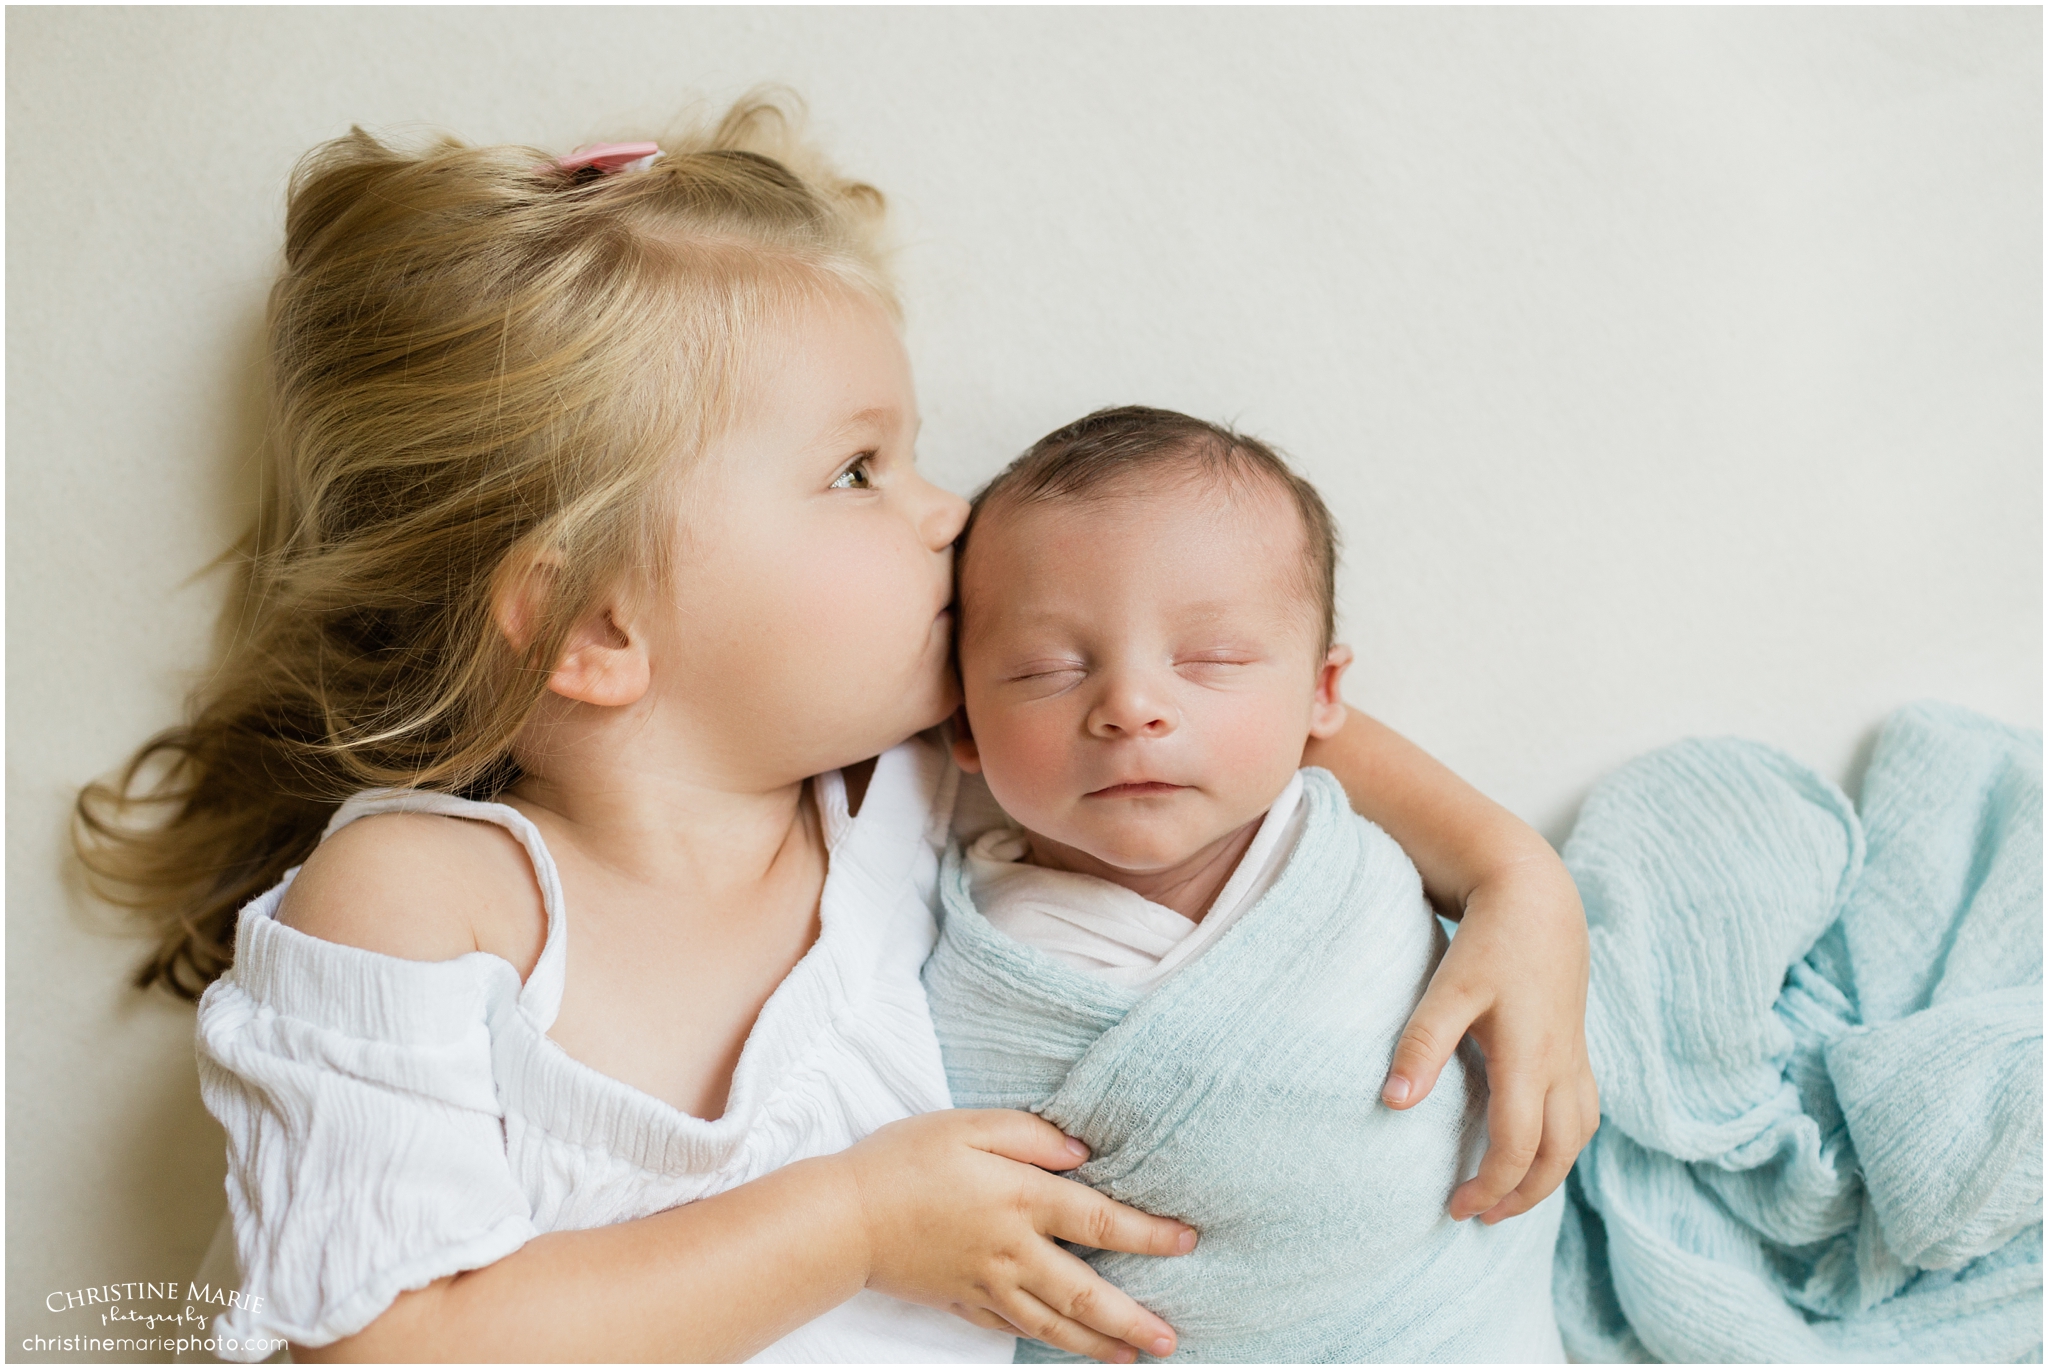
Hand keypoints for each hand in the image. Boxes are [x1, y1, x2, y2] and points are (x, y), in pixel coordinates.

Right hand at [835, 1108, 1197, 1362]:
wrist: (842, 1218)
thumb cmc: (904, 1160)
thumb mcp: (968, 1125)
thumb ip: (1030, 1135)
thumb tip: (1083, 1153)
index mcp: (1020, 1200)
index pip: (1100, 1222)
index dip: (1149, 1235)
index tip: (1189, 1241)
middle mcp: (1012, 1252)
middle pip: (1087, 1294)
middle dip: (1134, 1319)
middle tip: (1171, 1339)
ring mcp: (988, 1286)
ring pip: (1055, 1323)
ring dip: (1100, 1343)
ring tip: (1136, 1356)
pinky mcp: (964, 1303)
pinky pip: (1015, 1329)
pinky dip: (1048, 1341)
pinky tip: (1068, 1347)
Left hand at [1382, 851, 1597, 1222]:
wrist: (1537, 899)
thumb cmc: (1490, 941)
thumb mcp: (1449, 988)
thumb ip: (1422, 1043)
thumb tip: (1394, 1102)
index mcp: (1531, 1059)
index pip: (1517, 1147)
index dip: (1489, 1186)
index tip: (1453, 1207)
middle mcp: (1562, 1066)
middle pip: (1557, 1157)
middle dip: (1521, 1196)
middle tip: (1479, 1216)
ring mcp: (1576, 1057)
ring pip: (1578, 1138)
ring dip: (1548, 1174)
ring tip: (1506, 1194)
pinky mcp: (1577, 1046)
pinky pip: (1584, 1112)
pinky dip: (1563, 1143)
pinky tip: (1537, 1146)